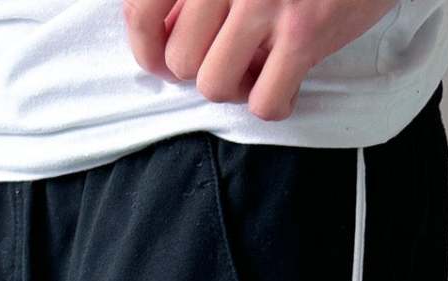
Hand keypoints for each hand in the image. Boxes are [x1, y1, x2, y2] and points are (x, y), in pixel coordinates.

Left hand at [123, 0, 397, 120]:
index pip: (142, 9)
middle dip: (200, 69)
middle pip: (180, 58)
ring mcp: (267, 2)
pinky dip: (273, 103)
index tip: (160, 59)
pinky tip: (286, 83)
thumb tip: (160, 33)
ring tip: (256, 68)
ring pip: (215, 84)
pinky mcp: (305, 32)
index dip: (145, 46)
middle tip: (228, 57)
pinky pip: (265, 101)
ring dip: (234, 87)